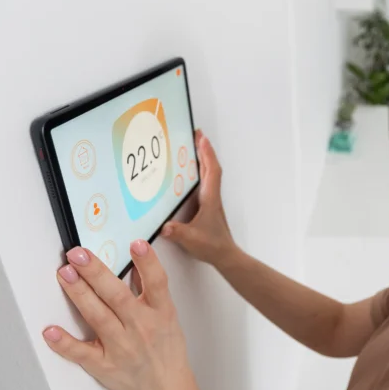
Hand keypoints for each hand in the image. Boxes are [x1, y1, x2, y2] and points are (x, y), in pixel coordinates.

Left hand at [43, 240, 196, 389]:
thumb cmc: (166, 350)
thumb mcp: (168, 317)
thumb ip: (151, 291)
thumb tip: (136, 261)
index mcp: (161, 314)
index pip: (157, 284)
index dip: (148, 263)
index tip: (136, 244)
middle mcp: (141, 328)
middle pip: (117, 296)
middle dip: (96, 273)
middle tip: (78, 254)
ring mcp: (122, 348)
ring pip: (98, 317)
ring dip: (79, 295)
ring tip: (65, 274)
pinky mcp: (105, 365)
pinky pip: (82, 354)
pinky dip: (65, 344)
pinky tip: (50, 331)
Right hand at [162, 129, 236, 265]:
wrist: (225, 255)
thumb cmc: (212, 246)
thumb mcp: (191, 239)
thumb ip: (178, 232)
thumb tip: (163, 226)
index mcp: (210, 198)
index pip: (211, 170)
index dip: (206, 153)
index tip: (201, 137)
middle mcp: (212, 196)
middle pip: (210, 166)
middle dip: (203, 149)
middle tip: (195, 134)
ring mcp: (211, 200)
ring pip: (209, 173)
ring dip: (203, 158)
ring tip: (192, 146)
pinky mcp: (208, 205)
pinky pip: (205, 182)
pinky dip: (200, 171)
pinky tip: (189, 171)